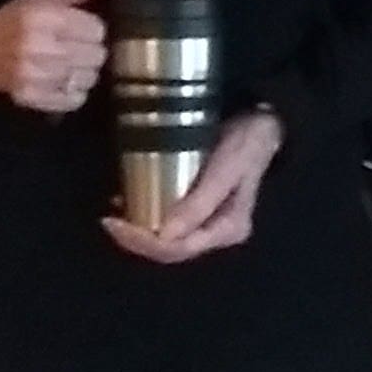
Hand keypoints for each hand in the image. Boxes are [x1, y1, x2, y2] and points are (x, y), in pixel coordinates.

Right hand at [0, 0, 133, 113]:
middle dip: (90, 50)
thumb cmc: (16, 18)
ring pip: (89, 79)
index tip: (79, 29)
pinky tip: (60, 80)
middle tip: (73, 47)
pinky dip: (73, 91)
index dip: (92, 29)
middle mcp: (38, 47)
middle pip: (96, 56)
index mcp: (43, 17)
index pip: (97, 30)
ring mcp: (33, 76)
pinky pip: (74, 100)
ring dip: (84, 71)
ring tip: (66, 63)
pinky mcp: (30, 98)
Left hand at [101, 109, 281, 262]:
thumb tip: (164, 235)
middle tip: (108, 220)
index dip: (143, 242)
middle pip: (171, 249)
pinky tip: (128, 202)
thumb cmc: (246, 142)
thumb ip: (200, 202)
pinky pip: (168, 223)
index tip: (113, 222)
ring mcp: (209, 222)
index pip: (179, 249)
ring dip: (138, 230)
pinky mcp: (200, 210)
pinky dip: (145, 216)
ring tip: (114, 213)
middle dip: (137, 240)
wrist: (263, 122)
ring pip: (167, 239)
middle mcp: (218, 233)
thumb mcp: (225, 168)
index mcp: (229, 229)